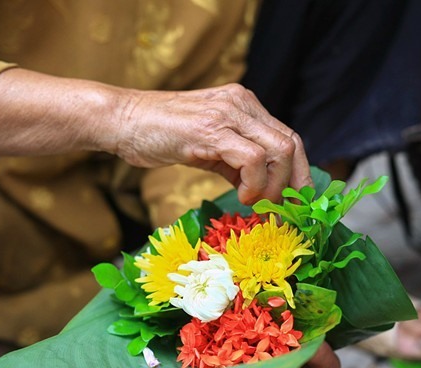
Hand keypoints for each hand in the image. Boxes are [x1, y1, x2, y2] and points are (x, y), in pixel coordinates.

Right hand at [0, 69, 311, 205]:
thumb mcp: (208, 148)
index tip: (294, 203)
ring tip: (257, 205)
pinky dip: (255, 184)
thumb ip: (236, 162)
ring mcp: (228, 113)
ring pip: (279, 151)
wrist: (122, 121)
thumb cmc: (160, 135)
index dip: (298, 173)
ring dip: (275, 187)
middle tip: (281, 211)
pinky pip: (252, 159)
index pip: (288, 138)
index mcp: (244, 105)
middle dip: (293, 185)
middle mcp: (242, 103)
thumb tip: (261, 190)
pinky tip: (242, 197)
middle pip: (291, 144)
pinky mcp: (211, 129)